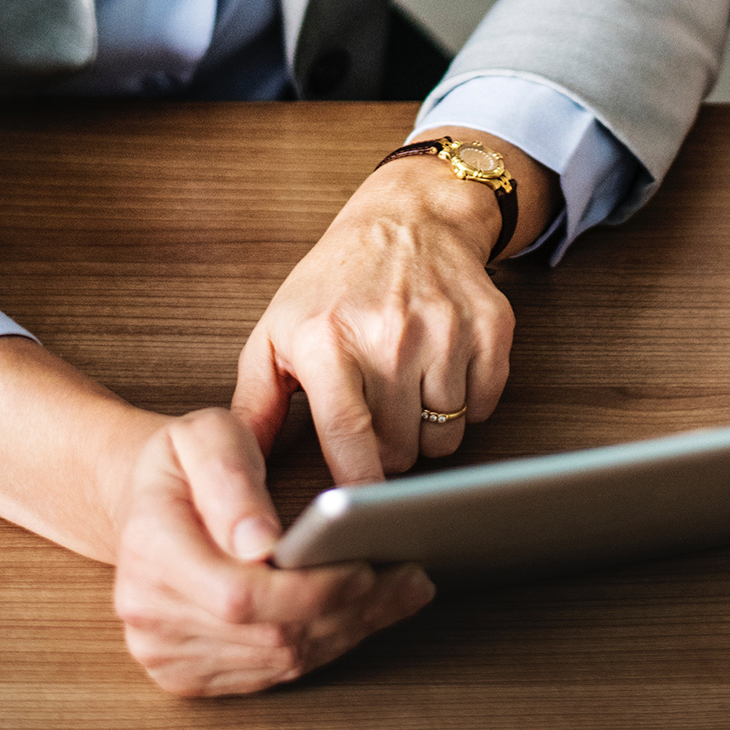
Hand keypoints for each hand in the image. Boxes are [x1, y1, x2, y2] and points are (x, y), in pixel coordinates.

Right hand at [112, 408, 434, 695]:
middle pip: (269, 635)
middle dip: (349, 609)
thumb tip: (260, 542)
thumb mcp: (204, 436)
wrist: (146, 501)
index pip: (242, 595)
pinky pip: (270, 672)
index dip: (311, 590)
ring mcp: (164, 650)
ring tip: (402, 591)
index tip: (366, 568)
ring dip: (349, 630)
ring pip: (278, 659)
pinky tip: (364, 613)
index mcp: (150, 549)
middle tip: (411, 577)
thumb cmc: (183, 462)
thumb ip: (231, 479)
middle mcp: (147, 612)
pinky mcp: (186, 673)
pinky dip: (325, 644)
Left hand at [232, 129, 553, 484]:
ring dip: (427, 429)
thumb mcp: (277, 333)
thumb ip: (255, 404)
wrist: (409, 218)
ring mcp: (446, 330)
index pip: (349, 436)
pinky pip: (483, 407)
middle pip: (402, 449)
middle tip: (377, 415)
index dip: (356, 485)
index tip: (356, 511)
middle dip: (388, 450)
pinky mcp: (491, 328)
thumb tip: (238, 467)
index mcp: (328, 339)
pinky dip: (465, 404)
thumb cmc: (335, 283)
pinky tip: (441, 372)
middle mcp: (390, 334)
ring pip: (445, 435)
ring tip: (407, 389)